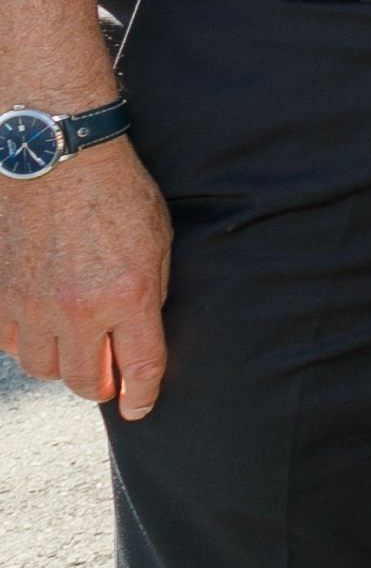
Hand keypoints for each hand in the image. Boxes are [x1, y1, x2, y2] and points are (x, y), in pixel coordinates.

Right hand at [0, 138, 171, 414]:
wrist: (56, 160)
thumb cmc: (117, 193)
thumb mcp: (157, 241)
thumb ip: (149, 293)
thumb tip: (137, 333)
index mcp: (128, 296)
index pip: (140, 367)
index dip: (141, 396)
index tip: (139, 408)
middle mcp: (79, 309)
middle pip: (86, 381)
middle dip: (101, 386)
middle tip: (107, 379)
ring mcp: (33, 305)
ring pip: (43, 367)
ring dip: (62, 365)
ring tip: (75, 348)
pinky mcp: (0, 295)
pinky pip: (9, 343)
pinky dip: (26, 343)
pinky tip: (40, 328)